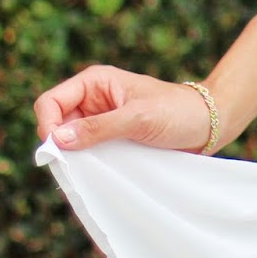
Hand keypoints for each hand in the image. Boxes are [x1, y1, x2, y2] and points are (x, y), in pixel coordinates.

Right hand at [34, 64, 217, 153]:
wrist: (208, 124)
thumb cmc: (177, 112)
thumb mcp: (138, 118)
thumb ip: (99, 128)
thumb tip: (58, 139)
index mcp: (94, 82)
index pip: (51, 101)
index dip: (48, 125)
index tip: (59, 150)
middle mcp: (92, 100)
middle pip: (55, 123)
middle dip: (59, 144)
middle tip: (74, 166)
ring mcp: (101, 121)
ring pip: (69, 141)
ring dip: (74, 157)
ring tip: (89, 171)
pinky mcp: (111, 139)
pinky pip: (87, 153)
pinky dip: (87, 164)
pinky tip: (96, 175)